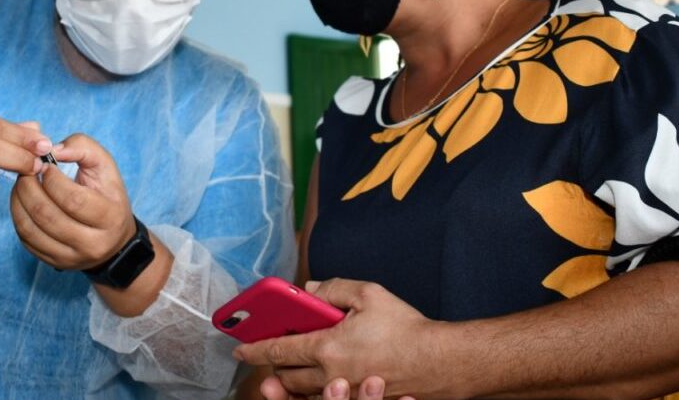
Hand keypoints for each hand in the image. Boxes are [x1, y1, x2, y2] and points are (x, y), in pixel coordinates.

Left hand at [10, 133, 135, 270]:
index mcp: (110, 217)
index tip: (46, 165)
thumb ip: (83, 148)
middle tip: (26, 171)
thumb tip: (53, 150)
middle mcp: (93, 243)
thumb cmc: (107, 195)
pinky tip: (21, 201)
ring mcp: (72, 257)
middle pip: (47, 215)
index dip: (52, 180)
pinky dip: (18, 217)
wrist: (114, 240)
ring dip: (18, 201)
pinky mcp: (54, 263)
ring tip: (21, 184)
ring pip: (31, 230)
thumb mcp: (105, 166)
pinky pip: (25, 240)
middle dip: (29, 188)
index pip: (73, 200)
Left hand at [237, 279, 440, 398]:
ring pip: (305, 393)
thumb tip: (308, 288)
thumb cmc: (406, 327)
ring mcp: (345, 393)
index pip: (279, 350)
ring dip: (291, 383)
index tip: (238, 347)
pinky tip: (319, 380)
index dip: (255, 348)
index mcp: (328, 347)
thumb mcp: (368, 294)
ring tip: (286, 370)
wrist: (440, 362)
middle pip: (287, 377)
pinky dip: (315, 391)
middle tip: (266, 357)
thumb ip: (332, 288)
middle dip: (271, 368)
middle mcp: (331, 376)